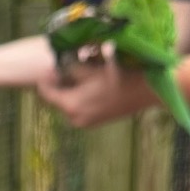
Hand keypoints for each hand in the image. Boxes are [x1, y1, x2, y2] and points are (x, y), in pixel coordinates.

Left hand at [34, 53, 151, 128]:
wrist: (144, 91)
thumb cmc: (116, 77)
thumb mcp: (89, 70)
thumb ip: (69, 69)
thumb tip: (59, 68)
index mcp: (70, 106)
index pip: (46, 94)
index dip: (45, 79)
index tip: (49, 67)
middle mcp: (75, 119)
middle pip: (57, 100)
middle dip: (59, 84)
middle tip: (62, 67)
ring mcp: (86, 123)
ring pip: (69, 104)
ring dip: (70, 90)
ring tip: (76, 73)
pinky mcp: (95, 122)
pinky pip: (80, 108)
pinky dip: (79, 97)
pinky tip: (87, 84)